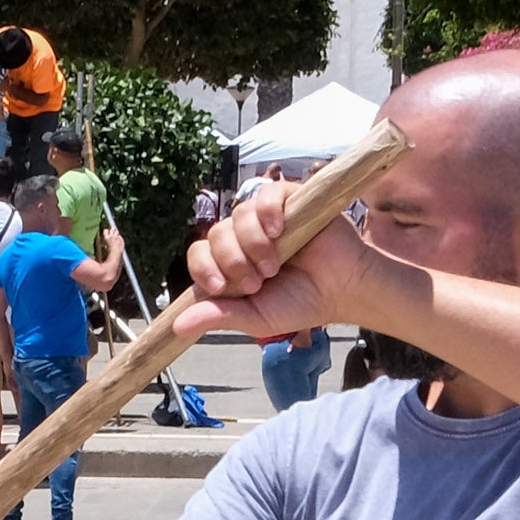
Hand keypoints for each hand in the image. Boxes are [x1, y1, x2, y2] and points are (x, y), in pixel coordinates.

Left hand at [172, 177, 373, 344]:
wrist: (342, 290)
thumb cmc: (300, 304)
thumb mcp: (255, 317)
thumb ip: (219, 317)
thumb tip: (177, 326)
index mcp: (232, 263)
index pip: (200, 253)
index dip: (204, 267)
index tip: (220, 287)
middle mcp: (245, 237)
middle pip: (216, 234)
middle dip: (233, 261)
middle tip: (259, 281)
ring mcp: (267, 217)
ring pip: (239, 215)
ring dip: (252, 243)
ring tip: (274, 264)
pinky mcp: (290, 200)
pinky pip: (266, 193)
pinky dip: (267, 211)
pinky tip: (278, 230)